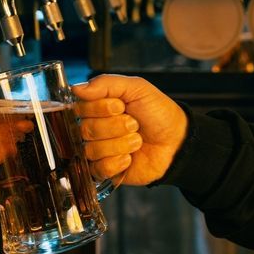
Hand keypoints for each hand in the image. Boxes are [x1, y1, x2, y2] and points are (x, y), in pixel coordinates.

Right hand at [72, 75, 187, 185]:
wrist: (177, 141)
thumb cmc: (158, 113)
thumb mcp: (137, 88)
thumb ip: (106, 83)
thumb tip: (76, 88)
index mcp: (96, 106)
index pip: (80, 107)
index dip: (101, 108)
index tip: (121, 106)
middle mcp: (93, 128)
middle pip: (85, 129)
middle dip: (116, 126)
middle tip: (134, 124)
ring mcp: (97, 150)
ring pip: (92, 149)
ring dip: (121, 144)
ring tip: (136, 140)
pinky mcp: (104, 170)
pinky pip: (98, 168)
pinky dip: (118, 162)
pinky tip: (130, 158)